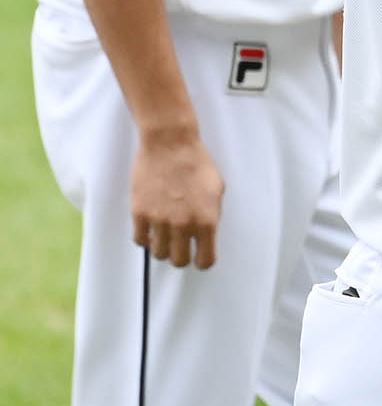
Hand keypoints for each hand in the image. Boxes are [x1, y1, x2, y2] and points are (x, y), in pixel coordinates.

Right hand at [131, 127, 224, 269]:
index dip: (202, 260)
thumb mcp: (217, 189)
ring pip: (159, 254)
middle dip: (182, 255)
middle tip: (180, 245)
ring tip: (165, 234)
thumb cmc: (196, 162)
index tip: (199, 256)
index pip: (205, 260)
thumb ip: (212, 214)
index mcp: (206, 220)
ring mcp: (160, 221)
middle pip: (179, 261)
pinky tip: (151, 229)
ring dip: (163, 247)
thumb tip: (205, 233)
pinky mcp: (140, 213)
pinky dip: (146, 238)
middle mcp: (183, 225)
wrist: (170, 144)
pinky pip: (140, 240)